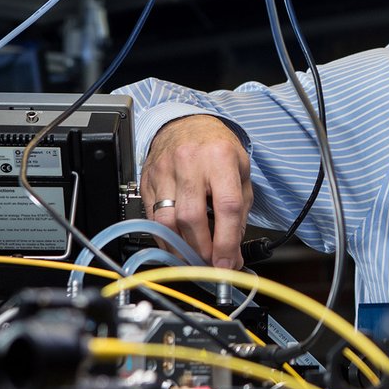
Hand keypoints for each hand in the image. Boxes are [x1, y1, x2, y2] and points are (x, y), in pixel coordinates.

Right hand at [140, 114, 252, 268]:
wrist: (186, 124)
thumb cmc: (216, 148)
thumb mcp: (241, 171)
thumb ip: (240, 209)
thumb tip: (234, 248)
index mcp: (220, 158)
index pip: (226, 207)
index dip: (227, 242)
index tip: (228, 264)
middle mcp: (190, 163)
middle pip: (192, 218)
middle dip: (202, 249)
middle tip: (210, 264)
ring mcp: (165, 171)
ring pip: (167, 221)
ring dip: (180, 248)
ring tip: (192, 258)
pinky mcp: (148, 180)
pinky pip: (152, 217)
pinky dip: (164, 237)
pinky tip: (175, 244)